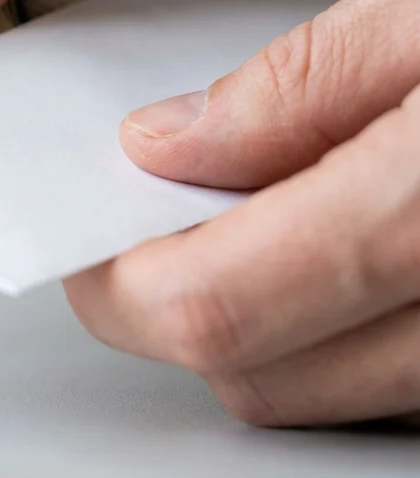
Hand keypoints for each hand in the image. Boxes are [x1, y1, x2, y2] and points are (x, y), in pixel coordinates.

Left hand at [64, 0, 419, 426]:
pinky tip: (336, 242)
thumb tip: (170, 148)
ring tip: (246, 217)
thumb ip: (303, 85)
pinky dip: (342, 327)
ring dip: (259, 322)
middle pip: (262, 373)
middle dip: (180, 306)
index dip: (124, 287)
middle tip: (155, 221)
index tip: (90, 243)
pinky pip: (404, 379)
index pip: (223, 311)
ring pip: (332, 391)